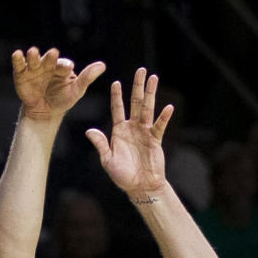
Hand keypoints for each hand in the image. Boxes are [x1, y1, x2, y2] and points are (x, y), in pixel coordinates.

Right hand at [11, 46, 105, 123]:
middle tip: (53, 54)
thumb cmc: (62, 99)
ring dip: (33, 55)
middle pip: (48, 59)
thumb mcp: (76, 91)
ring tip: (33, 52)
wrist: (43, 112)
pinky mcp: (21, 73)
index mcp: (62, 67)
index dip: (65, 65)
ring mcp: (34, 68)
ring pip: (33, 59)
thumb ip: (87, 78)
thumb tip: (103, 65)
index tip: (69, 67)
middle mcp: (47, 64)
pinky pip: (19, 64)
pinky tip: (18, 54)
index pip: (64, 65)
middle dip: (50, 57)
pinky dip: (18, 59)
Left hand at [85, 68, 173, 198]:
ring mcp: (145, 132)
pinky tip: (168, 107)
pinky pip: (159, 126)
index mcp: (119, 131)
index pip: (117, 109)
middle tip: (141, 70)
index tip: (116, 82)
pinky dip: (164, 117)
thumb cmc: (122, 175)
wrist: (140, 186)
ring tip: (154, 78)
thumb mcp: (108, 160)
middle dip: (138, 86)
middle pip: (135, 102)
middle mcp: (132, 128)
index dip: (117, 96)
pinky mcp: (155, 140)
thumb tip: (89, 131)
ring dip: (151, 94)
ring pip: (148, 109)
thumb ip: (101, 144)